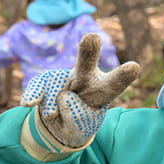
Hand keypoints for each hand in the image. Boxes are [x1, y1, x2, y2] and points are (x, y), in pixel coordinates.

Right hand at [21, 33, 140, 146]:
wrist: (58, 122)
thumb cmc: (80, 120)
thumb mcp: (82, 126)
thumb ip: (77, 117)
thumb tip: (65, 97)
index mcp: (104, 89)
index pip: (115, 83)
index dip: (123, 76)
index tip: (135, 66)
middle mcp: (86, 78)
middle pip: (86, 65)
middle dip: (88, 52)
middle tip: (92, 37)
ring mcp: (64, 78)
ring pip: (57, 81)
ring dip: (53, 105)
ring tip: (55, 116)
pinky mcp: (45, 80)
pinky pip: (38, 87)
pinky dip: (34, 96)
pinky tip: (29, 103)